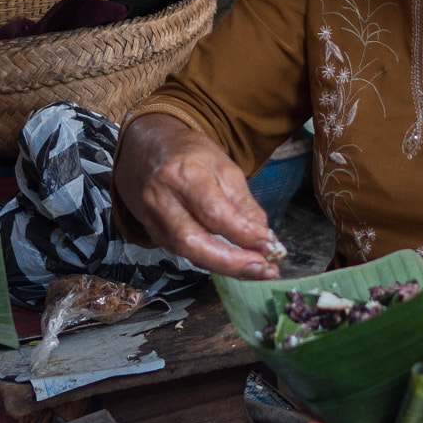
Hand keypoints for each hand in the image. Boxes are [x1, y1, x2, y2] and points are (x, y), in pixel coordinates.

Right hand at [114, 113, 280, 277]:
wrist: (150, 152)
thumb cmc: (192, 157)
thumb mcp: (225, 168)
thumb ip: (244, 204)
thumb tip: (265, 239)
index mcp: (183, 173)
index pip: (214, 211)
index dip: (244, 234)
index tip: (272, 247)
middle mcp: (162, 198)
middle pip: (193, 241)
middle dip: (231, 262)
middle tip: (264, 269)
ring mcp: (153, 219)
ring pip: (187, 253)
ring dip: (226, 267)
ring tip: (257, 270)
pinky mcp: (154, 234)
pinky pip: (185, 254)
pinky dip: (212, 262)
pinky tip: (234, 263)